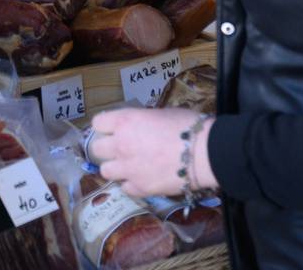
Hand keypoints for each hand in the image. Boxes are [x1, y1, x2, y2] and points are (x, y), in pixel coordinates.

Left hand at [85, 106, 216, 198]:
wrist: (206, 153)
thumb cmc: (187, 126)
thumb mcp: (160, 114)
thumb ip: (142, 122)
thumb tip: (140, 127)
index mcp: (124, 122)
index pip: (98, 123)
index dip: (106, 126)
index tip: (114, 129)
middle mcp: (120, 145)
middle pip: (96, 148)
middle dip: (107, 148)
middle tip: (121, 148)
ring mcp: (128, 169)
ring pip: (105, 171)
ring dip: (115, 168)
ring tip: (129, 166)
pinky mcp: (140, 188)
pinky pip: (125, 188)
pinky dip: (131, 184)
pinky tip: (142, 179)